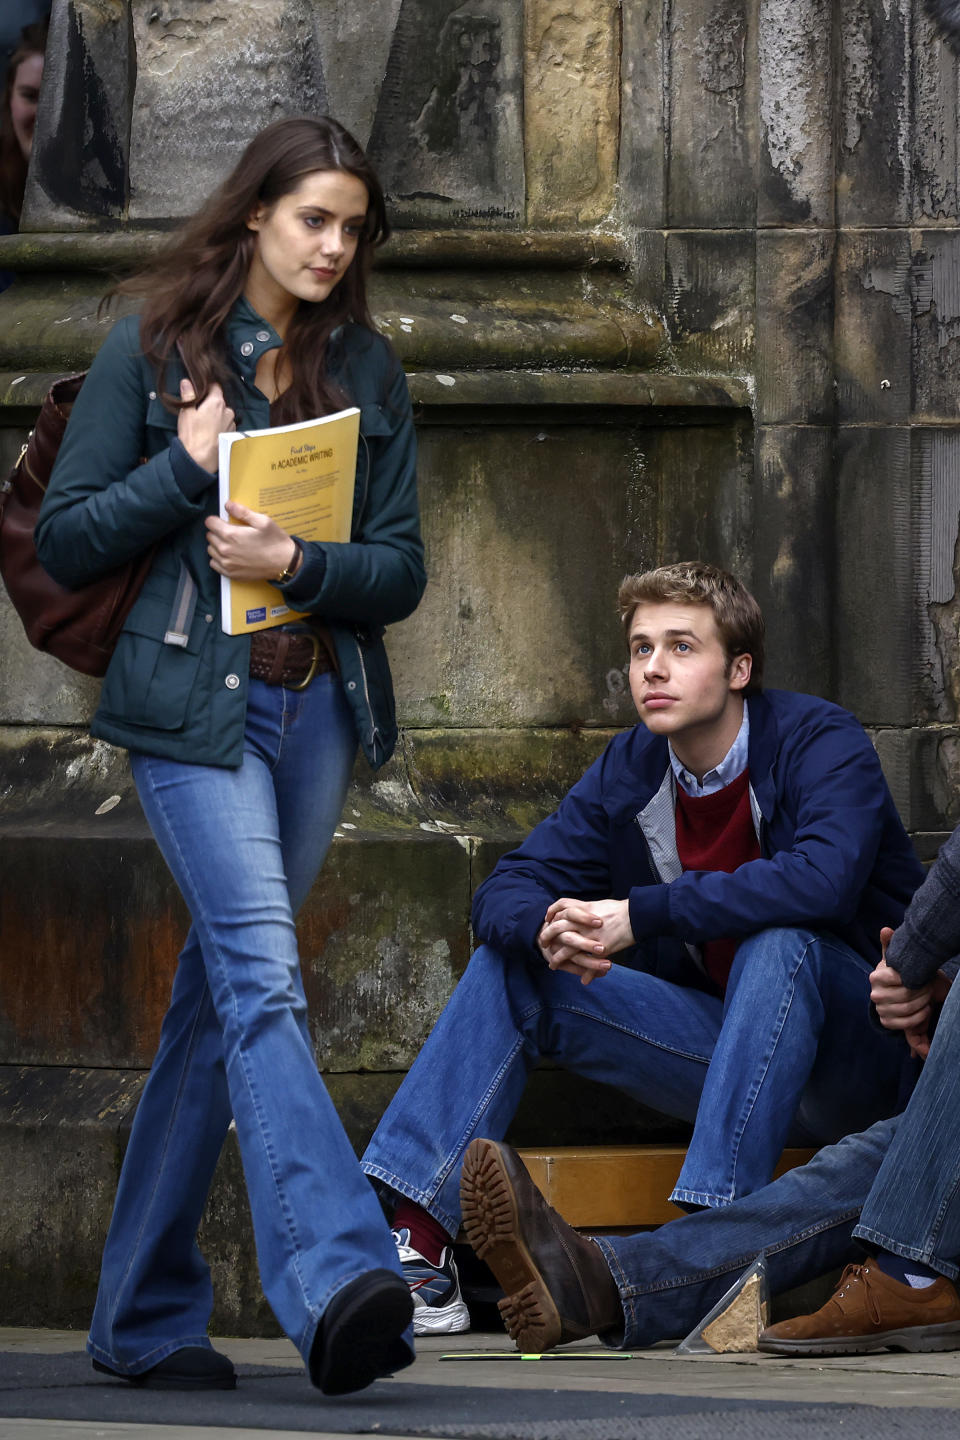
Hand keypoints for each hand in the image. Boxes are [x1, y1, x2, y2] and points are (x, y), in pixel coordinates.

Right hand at [177, 379, 235, 471]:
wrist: (201, 459)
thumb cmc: (192, 435)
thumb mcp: (186, 412)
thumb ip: (188, 395)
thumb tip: (186, 382)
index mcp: (217, 402)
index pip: (215, 386)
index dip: (207, 386)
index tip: (200, 389)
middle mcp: (228, 411)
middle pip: (219, 401)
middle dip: (210, 403)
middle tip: (198, 409)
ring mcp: (231, 424)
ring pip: (223, 414)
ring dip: (216, 415)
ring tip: (203, 423)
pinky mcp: (231, 435)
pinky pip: (226, 425)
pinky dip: (219, 426)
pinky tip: (209, 432)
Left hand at [205, 500, 299, 580]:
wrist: (285, 563)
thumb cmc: (275, 541)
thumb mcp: (262, 521)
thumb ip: (242, 512)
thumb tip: (228, 505)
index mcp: (231, 535)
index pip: (210, 522)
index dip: (216, 519)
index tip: (223, 521)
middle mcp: (225, 550)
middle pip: (209, 536)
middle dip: (217, 531)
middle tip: (231, 532)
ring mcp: (227, 563)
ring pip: (211, 550)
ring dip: (217, 545)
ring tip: (231, 544)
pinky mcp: (230, 574)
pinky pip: (214, 564)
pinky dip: (219, 559)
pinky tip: (230, 555)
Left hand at [537, 897, 633, 985]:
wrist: (636, 916)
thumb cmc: (619, 909)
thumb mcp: (597, 904)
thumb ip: (583, 909)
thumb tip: (574, 911)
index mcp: (582, 911)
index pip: (559, 911)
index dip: (550, 918)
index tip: (546, 924)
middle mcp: (583, 923)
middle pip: (557, 929)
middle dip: (547, 937)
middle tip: (543, 945)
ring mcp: (590, 937)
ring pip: (568, 949)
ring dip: (559, 959)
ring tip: (553, 966)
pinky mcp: (601, 949)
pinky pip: (589, 963)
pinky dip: (586, 974)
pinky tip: (583, 980)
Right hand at [870, 926, 950, 1059]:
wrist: (896, 993)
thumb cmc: (898, 973)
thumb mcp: (895, 958)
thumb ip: (889, 944)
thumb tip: (885, 930)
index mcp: (876, 976)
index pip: (898, 978)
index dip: (914, 978)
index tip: (921, 975)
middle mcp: (875, 994)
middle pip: (905, 995)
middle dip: (922, 991)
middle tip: (929, 986)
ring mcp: (880, 1009)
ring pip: (907, 1009)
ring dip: (923, 1003)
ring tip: (928, 996)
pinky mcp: (886, 1022)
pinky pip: (906, 1023)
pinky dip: (919, 1017)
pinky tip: (925, 1009)